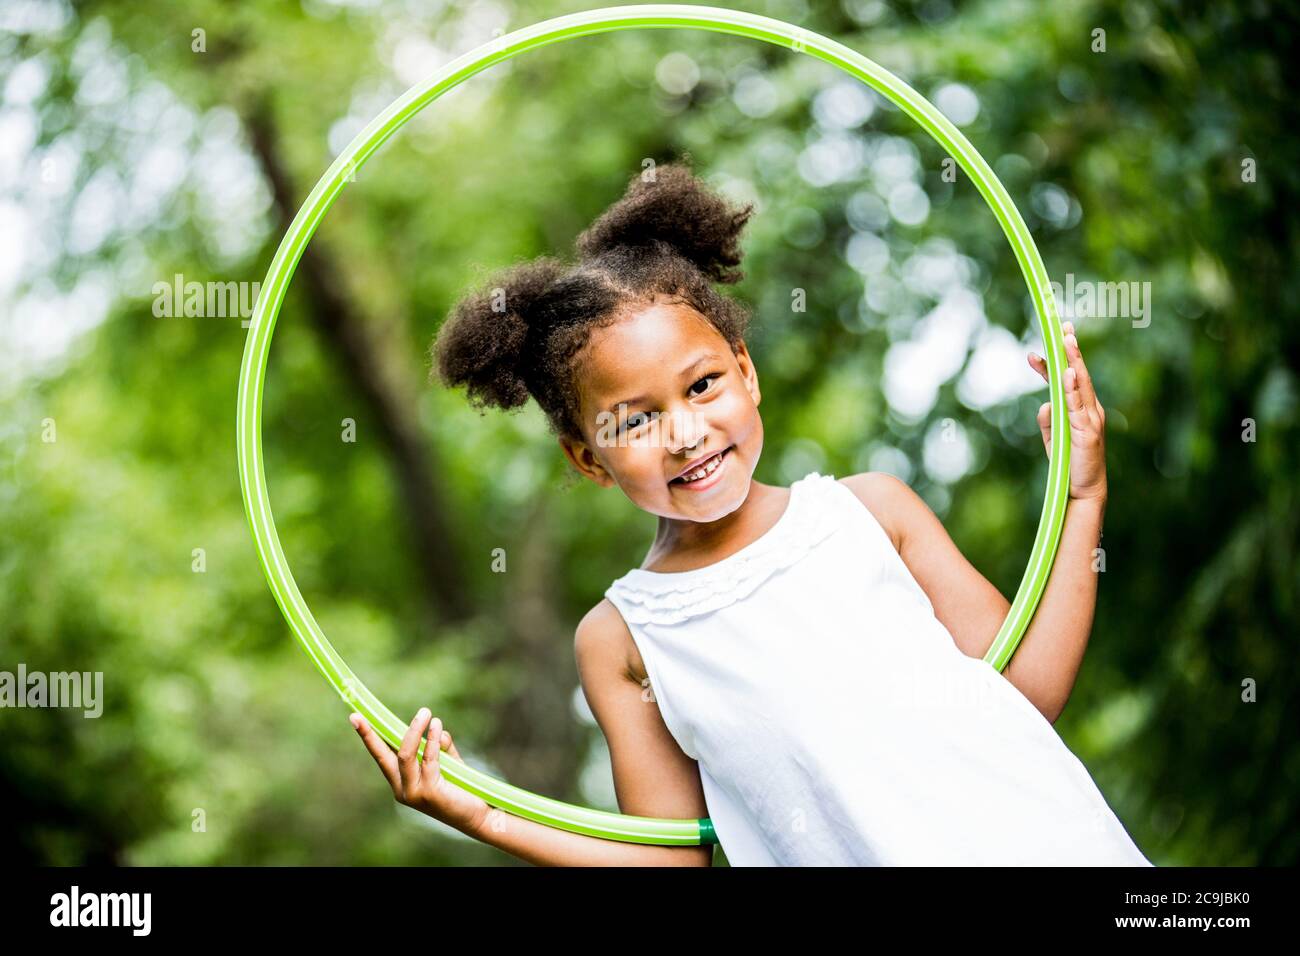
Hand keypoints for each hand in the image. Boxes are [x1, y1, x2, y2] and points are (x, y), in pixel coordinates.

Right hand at [351, 707, 489, 835]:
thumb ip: (438, 745)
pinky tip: (437, 726)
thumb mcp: (447, 762)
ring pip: (405, 754)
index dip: (370, 737)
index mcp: (402, 783)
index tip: (356, 718)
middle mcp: (402, 790)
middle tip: (357, 715)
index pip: (382, 756)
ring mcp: (413, 793)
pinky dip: (431, 740)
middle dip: (369, 735)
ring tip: (425, 712)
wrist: (479, 815)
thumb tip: (434, 727)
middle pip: (382, 756)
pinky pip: (428, 760)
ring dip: (414, 730)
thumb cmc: (462, 788)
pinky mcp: (428, 793)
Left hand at [1027, 320, 1107, 502]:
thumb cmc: (1069, 464)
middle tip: (1063, 326)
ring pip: (1081, 384)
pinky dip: (1073, 388)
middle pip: (1079, 374)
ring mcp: (1091, 419)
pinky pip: (1078, 406)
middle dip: (1071, 350)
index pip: (1069, 379)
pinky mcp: (1087, 431)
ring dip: (1073, 361)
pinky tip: (1069, 372)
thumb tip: (1044, 404)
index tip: (1052, 339)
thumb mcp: (1053, 439)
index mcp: (1083, 409)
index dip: (1059, 360)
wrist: (1082, 490)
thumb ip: (1048, 420)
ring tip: (1066, 340)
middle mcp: (1090, 409)